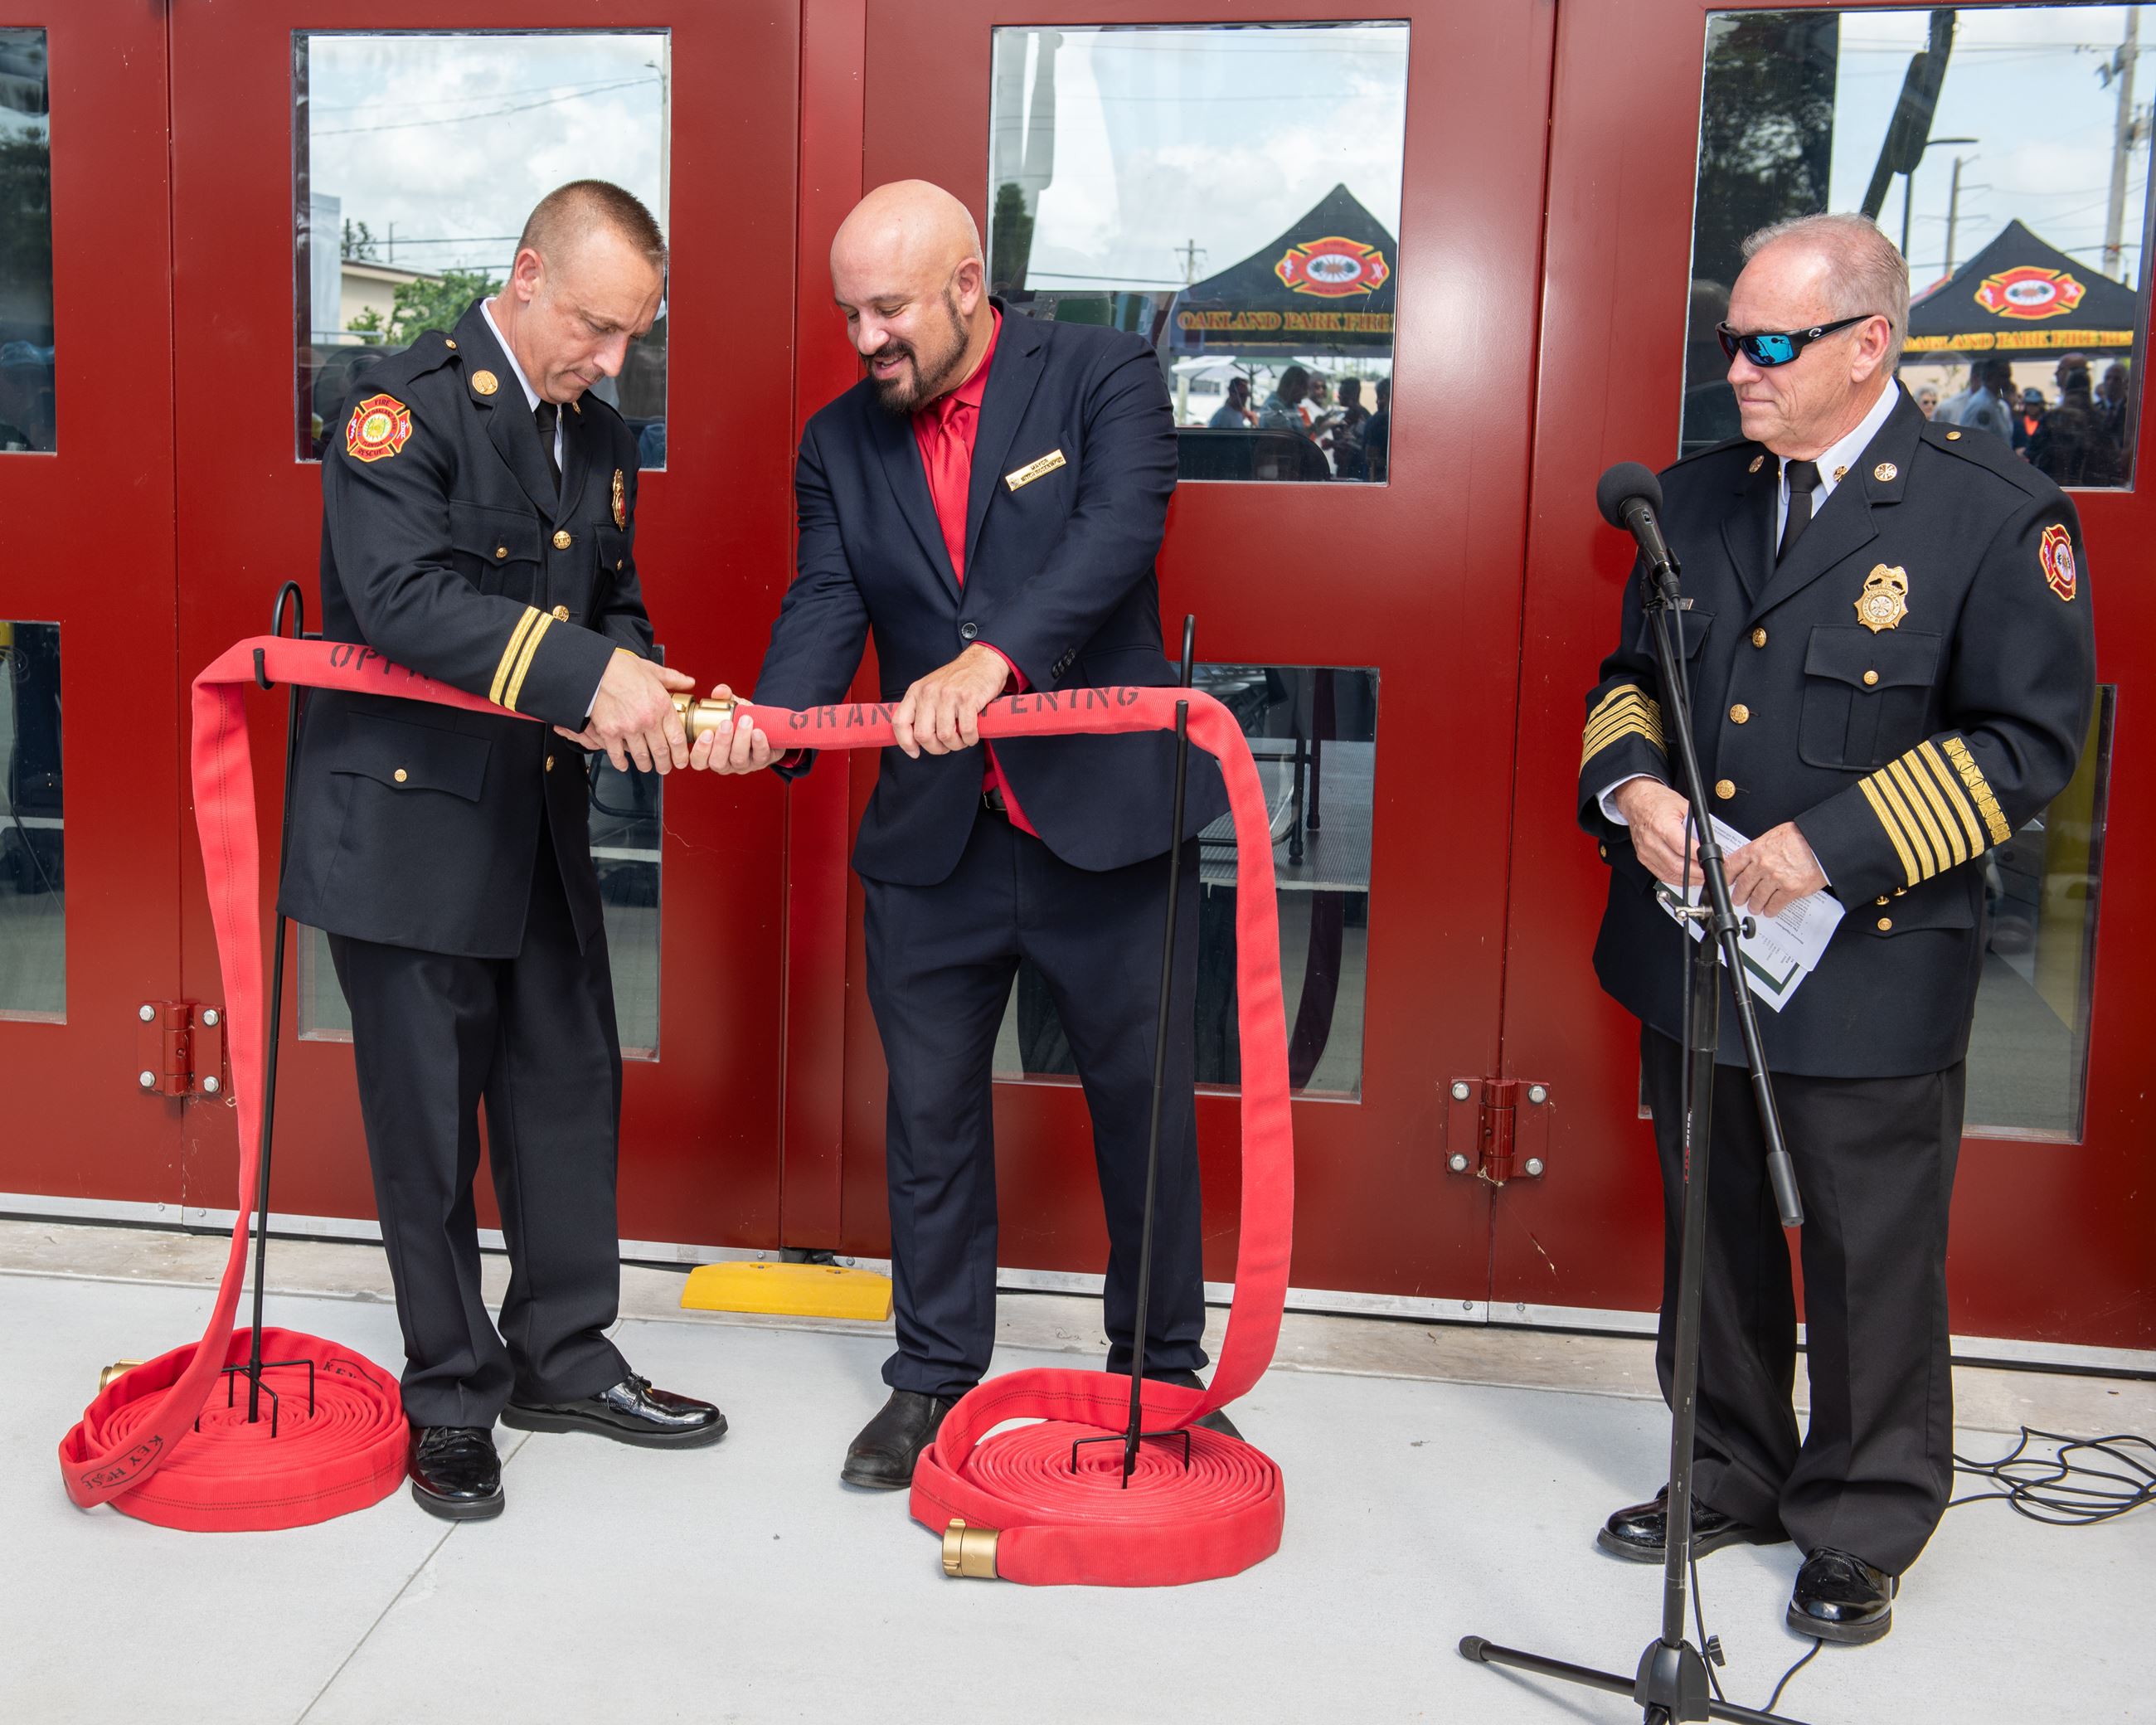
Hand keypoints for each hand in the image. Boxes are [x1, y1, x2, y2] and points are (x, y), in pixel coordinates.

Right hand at [554, 651, 695, 773]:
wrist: (594, 668)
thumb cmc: (621, 667)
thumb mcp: (652, 670)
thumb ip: (673, 679)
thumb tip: (689, 682)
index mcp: (661, 705)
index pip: (678, 738)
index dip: (681, 754)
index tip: (681, 760)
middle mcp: (647, 720)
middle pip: (661, 751)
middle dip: (665, 764)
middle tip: (665, 768)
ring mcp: (628, 728)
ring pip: (641, 756)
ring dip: (645, 765)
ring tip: (646, 767)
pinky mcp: (609, 731)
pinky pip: (617, 754)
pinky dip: (621, 763)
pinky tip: (624, 765)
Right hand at [687, 683, 779, 774]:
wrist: (766, 726)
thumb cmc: (741, 720)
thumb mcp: (730, 708)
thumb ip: (722, 699)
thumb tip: (720, 691)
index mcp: (711, 753)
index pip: (698, 761)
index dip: (700, 751)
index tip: (707, 733)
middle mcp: (725, 763)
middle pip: (718, 763)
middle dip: (722, 743)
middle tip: (726, 723)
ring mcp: (744, 765)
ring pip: (739, 760)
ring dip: (741, 740)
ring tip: (745, 720)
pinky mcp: (762, 761)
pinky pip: (760, 756)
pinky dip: (759, 744)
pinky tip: (758, 732)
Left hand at [891, 644, 1012, 758]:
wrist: (983, 661)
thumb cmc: (958, 680)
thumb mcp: (931, 689)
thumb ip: (921, 709)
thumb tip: (915, 739)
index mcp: (916, 691)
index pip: (900, 722)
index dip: (905, 743)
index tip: (915, 752)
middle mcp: (929, 693)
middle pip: (923, 735)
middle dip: (936, 749)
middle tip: (946, 746)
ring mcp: (948, 695)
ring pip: (945, 736)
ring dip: (956, 745)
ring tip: (962, 739)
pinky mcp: (967, 699)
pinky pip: (966, 731)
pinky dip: (970, 739)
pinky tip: (972, 735)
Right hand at [1611, 778, 1700, 888]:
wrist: (1637, 801)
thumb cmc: (1658, 801)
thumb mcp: (1683, 806)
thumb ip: (1696, 824)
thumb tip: (1709, 840)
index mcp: (1662, 826)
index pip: (1683, 848)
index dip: (1699, 857)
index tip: (1711, 859)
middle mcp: (1651, 841)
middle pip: (1677, 865)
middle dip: (1697, 872)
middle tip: (1709, 872)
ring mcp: (1646, 851)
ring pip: (1669, 873)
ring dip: (1688, 878)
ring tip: (1700, 876)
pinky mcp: (1643, 857)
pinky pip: (1661, 874)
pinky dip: (1675, 878)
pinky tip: (1686, 877)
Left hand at [1725, 822, 1827, 919]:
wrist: (1822, 842)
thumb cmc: (1801, 837)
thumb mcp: (1773, 836)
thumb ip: (1760, 849)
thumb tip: (1751, 859)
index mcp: (1756, 850)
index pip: (1733, 865)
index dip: (1727, 876)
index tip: (1727, 882)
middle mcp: (1763, 865)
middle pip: (1743, 885)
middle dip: (1739, 895)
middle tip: (1739, 899)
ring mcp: (1776, 879)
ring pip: (1758, 897)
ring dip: (1754, 905)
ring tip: (1754, 907)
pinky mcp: (1790, 890)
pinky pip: (1775, 904)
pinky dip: (1770, 909)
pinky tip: (1769, 910)